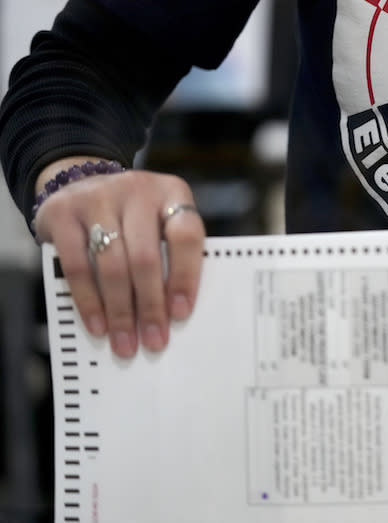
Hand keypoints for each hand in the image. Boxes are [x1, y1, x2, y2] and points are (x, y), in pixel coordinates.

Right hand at [33, 158, 204, 358]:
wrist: (81, 182)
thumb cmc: (133, 215)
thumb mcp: (159, 220)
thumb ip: (171, 253)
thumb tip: (173, 313)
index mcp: (172, 192)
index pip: (186, 235)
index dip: (185, 276)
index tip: (181, 312)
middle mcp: (137, 190)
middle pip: (146, 257)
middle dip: (150, 306)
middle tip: (153, 340)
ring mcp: (97, 198)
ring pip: (112, 265)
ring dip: (120, 311)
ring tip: (125, 342)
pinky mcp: (63, 212)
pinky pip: (76, 266)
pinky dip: (88, 301)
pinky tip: (98, 324)